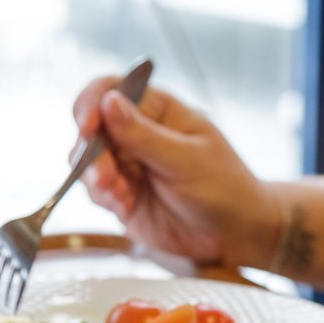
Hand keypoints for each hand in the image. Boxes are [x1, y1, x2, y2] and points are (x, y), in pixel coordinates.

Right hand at [73, 77, 279, 267]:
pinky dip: (103, 197)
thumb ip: (145, 135)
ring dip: (95, 176)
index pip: (112, 89)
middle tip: (105, 176)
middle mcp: (137, 133)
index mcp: (158, 110)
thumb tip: (108, 102)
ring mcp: (127, 164)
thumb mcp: (188, 159)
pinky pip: (96, 191)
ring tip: (118, 194)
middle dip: (91, 151)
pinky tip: (124, 205)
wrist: (236, 233)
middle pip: (92, 128)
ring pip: (87, 160)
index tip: (87, 124)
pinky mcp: (121, 194)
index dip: (92, 102)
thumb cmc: (224, 187)